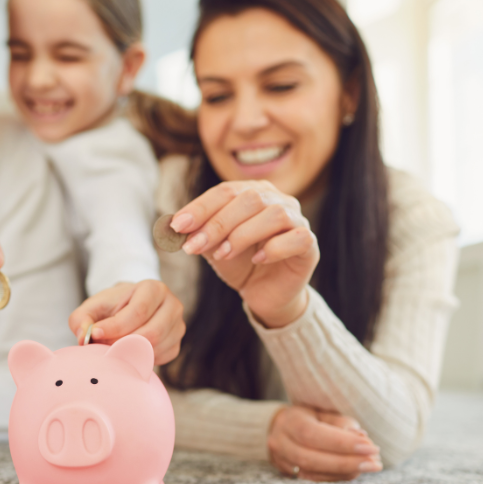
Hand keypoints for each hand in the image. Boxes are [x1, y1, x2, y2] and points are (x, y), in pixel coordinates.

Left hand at [68, 280, 184, 365]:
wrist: (130, 309)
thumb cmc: (112, 306)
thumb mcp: (93, 306)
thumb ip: (81, 318)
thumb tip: (83, 337)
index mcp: (153, 289)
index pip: (138, 311)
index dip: (115, 326)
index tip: (95, 334)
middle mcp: (172, 306)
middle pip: (151, 333)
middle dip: (123, 343)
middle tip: (103, 346)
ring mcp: (178, 327)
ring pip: (155, 349)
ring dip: (130, 353)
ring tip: (111, 349)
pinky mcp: (176, 345)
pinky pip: (158, 359)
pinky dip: (139, 360)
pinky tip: (126, 353)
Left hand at [171, 180, 318, 327]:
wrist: (263, 293)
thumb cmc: (238, 263)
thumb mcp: (212, 246)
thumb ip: (197, 233)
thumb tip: (172, 225)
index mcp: (254, 193)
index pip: (225, 191)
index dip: (200, 208)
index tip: (177, 226)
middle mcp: (279, 200)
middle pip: (249, 200)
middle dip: (217, 224)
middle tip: (193, 247)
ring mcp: (298, 221)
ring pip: (274, 214)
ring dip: (243, 235)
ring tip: (223, 255)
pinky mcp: (309, 245)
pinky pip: (297, 238)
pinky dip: (275, 248)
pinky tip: (257, 259)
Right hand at [267, 405, 381, 481]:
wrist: (282, 428)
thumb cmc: (309, 417)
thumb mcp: (323, 411)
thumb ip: (340, 423)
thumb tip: (361, 438)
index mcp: (289, 421)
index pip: (313, 434)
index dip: (342, 443)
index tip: (370, 447)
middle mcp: (280, 442)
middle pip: (312, 458)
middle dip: (347, 462)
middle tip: (375, 463)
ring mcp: (282, 461)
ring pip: (313, 473)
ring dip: (345, 472)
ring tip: (370, 466)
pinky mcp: (289, 474)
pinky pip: (314, 480)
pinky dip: (337, 477)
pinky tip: (355, 471)